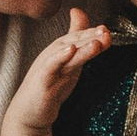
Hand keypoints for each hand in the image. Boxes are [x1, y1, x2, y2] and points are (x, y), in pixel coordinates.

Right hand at [6, 8, 108, 135]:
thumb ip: (80, 45)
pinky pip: (51, 67)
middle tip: (105, 33)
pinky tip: (70, 50)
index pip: (78, 37)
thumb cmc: (50, 86)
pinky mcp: (42, 81)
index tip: (106, 29)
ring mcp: (47, 67)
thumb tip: (85, 24)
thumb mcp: (70, 63)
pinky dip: (60, 57)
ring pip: (66, 53)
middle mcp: (54, 55)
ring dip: (82, 47)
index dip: (92, 32)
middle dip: (90, 37)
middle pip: (73, 42)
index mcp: (61, 50)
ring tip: (95, 43)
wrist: (29, 111)